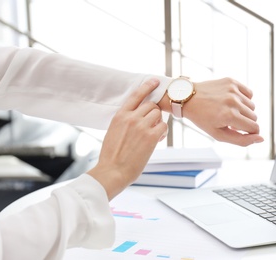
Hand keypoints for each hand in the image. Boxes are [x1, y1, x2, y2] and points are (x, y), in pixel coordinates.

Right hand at [88, 79, 166, 199]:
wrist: (112, 171)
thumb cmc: (112, 155)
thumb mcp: (114, 131)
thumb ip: (125, 121)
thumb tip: (138, 116)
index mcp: (120, 115)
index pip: (136, 95)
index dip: (147, 86)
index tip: (155, 81)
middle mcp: (131, 118)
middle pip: (151, 105)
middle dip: (154, 113)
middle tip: (153, 124)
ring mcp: (141, 126)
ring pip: (158, 115)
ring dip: (159, 123)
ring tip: (153, 134)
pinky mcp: (150, 137)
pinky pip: (163, 127)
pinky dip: (163, 132)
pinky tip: (157, 139)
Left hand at [159, 77, 263, 145]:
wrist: (188, 98)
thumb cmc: (202, 119)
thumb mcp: (219, 135)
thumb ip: (241, 140)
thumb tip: (261, 139)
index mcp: (230, 116)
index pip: (254, 128)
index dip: (250, 132)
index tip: (240, 131)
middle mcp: (233, 101)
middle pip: (254, 117)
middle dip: (245, 122)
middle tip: (229, 121)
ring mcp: (233, 90)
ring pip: (252, 105)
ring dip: (243, 111)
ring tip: (228, 111)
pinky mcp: (232, 81)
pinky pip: (249, 93)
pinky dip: (243, 99)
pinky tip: (232, 101)